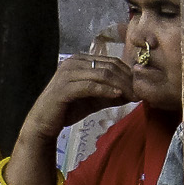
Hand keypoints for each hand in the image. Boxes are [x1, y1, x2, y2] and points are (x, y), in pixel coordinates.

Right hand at [21, 52, 135, 145]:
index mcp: (80, 60)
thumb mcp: (93, 100)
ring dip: (120, 85)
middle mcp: (73, 62)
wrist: (43, 124)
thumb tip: (133, 92)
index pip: (110, 61)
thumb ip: (111, 93)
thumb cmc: (67, 109)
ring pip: (102, 74)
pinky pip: (91, 86)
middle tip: (140, 92)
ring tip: (133, 95)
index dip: (127, 72)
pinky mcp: (64, 87)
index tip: (141, 86)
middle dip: (127, 79)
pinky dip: (106, 90)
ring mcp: (68, 73)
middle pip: (108, 66)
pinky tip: (118, 96)